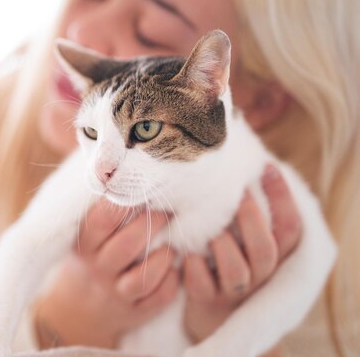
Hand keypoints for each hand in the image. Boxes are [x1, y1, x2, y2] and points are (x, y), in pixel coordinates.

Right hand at [34, 199, 178, 348]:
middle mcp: (98, 269)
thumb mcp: (84, 235)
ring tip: (173, 244)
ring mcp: (115, 293)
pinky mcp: (133, 312)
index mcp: (85, 245)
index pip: (103, 220)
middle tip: (168, 209)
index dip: (126, 202)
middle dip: (153, 223)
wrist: (76, 310)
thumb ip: (100, 207)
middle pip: (127, 245)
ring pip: (144, 277)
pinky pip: (158, 298)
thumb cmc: (89, 256)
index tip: (144, 188)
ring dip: (164, 257)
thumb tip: (119, 165)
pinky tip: (174, 269)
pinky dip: (171, 282)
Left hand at [183, 164, 302, 343]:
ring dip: (221, 245)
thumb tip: (239, 162)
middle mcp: (260, 274)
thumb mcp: (244, 240)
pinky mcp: (207, 300)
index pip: (290, 227)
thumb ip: (247, 211)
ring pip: (235, 270)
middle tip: (236, 196)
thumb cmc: (226, 261)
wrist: (212, 315)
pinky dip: (192, 266)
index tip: (266, 167)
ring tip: (209, 231)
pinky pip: (201, 283)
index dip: (282, 197)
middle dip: (250, 220)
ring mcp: (234, 289)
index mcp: (274, 255)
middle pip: (265, 249)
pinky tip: (186, 254)